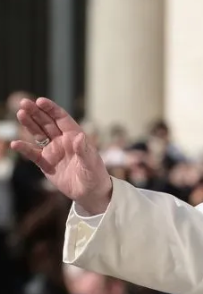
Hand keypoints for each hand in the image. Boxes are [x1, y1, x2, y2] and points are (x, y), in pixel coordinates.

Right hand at [10, 97, 111, 214]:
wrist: (90, 192)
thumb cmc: (95, 174)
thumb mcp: (91, 162)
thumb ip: (83, 150)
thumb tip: (79, 137)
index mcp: (75, 136)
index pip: (61, 118)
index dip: (51, 109)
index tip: (40, 101)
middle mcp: (62, 141)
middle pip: (47, 123)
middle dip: (36, 112)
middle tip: (24, 102)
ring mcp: (53, 151)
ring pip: (38, 134)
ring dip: (29, 124)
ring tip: (20, 114)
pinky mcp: (46, 163)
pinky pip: (33, 154)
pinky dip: (25, 149)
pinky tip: (16, 144)